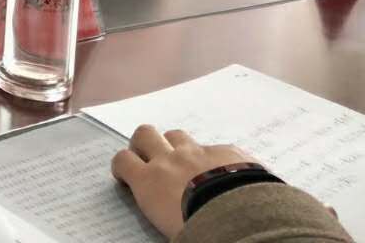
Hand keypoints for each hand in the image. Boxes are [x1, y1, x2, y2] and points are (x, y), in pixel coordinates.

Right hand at [111, 126, 253, 240]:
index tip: (127, 176)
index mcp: (149, 181)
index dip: (122, 166)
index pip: (123, 160)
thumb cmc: (198, 230)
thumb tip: (165, 214)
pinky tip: (225, 176)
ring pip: (177, 135)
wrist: (241, 221)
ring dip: (177, 147)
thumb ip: (160, 209)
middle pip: (144, 134)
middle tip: (151, 159)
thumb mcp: (168, 227)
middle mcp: (169, 160)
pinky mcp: (227, 152)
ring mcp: (199, 153)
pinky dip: (215, 160)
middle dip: (144, 144)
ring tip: (187, 165)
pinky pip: (215, 149)